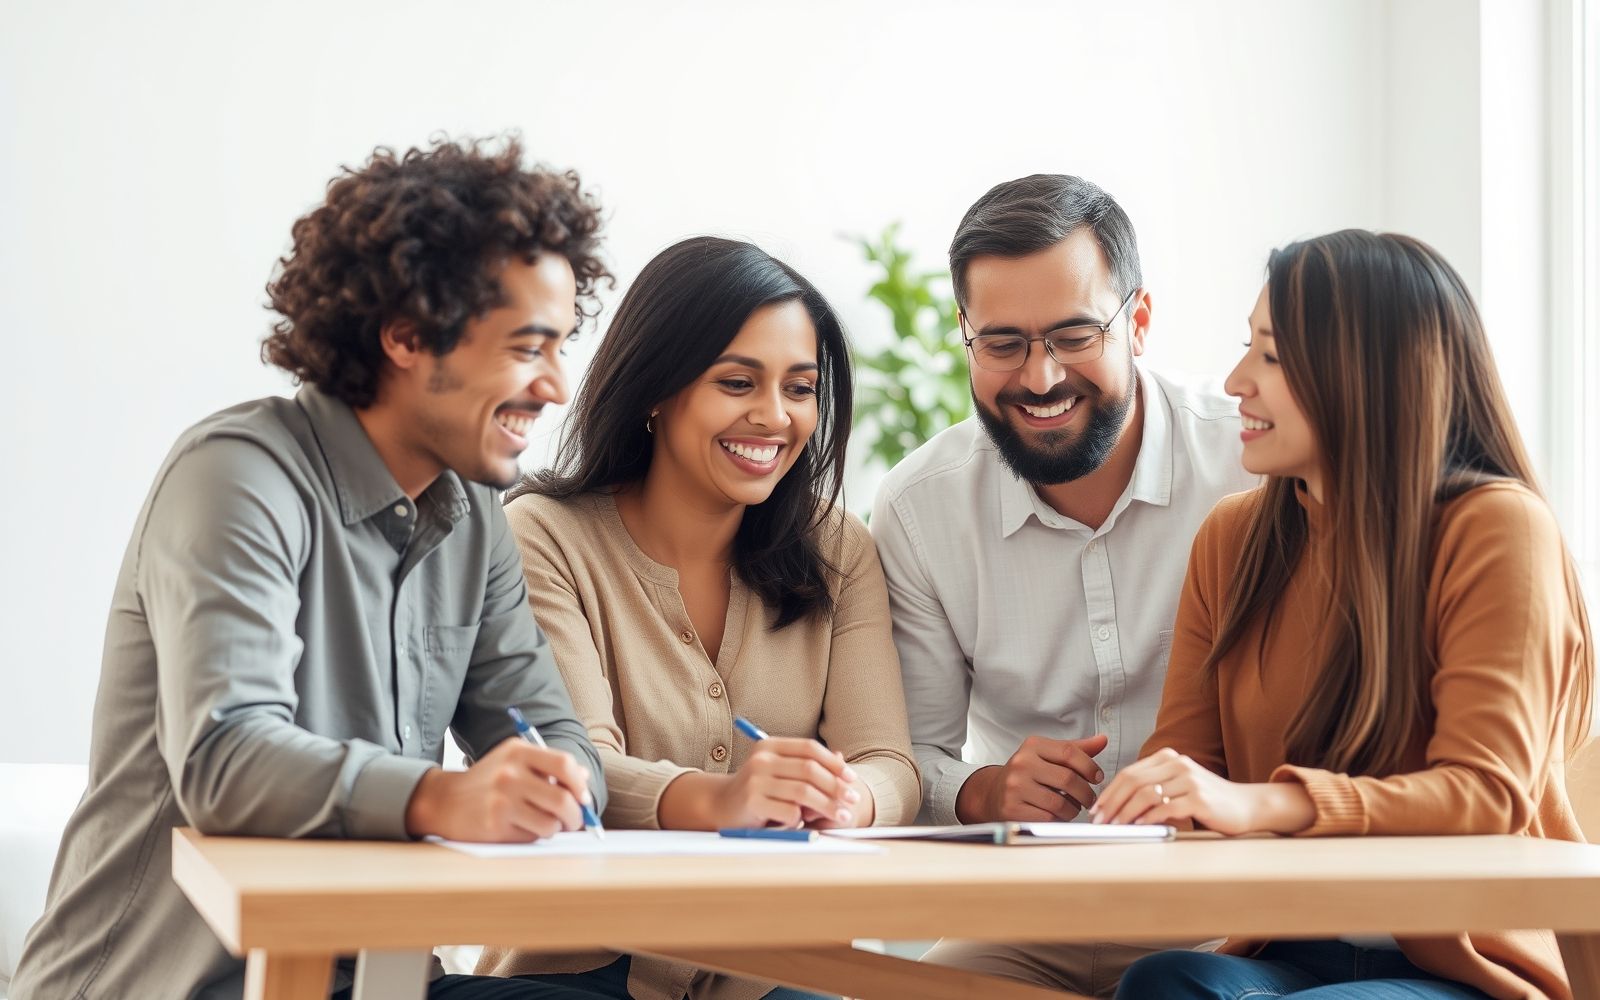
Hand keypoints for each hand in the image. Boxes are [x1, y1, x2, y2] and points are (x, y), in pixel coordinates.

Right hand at [404, 737, 592, 841]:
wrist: (446, 801)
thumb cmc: (489, 782)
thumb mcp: (514, 762)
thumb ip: (549, 767)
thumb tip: (584, 779)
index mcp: (518, 752)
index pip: (564, 764)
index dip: (580, 784)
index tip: (583, 797)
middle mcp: (510, 773)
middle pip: (562, 799)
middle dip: (577, 815)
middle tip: (576, 821)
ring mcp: (501, 800)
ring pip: (551, 823)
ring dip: (556, 828)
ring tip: (546, 824)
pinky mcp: (495, 825)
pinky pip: (533, 836)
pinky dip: (536, 836)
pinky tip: (523, 828)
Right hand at [712, 737, 860, 828]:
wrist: (719, 806)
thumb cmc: (757, 790)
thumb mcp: (779, 772)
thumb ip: (806, 766)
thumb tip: (842, 762)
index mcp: (769, 745)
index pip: (809, 748)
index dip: (834, 763)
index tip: (852, 778)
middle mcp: (761, 759)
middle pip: (810, 769)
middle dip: (836, 786)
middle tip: (853, 800)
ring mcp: (755, 780)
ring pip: (803, 792)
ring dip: (827, 805)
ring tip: (841, 815)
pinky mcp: (752, 802)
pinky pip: (789, 812)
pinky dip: (801, 820)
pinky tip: (800, 823)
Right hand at [956, 733, 1107, 822]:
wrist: (993, 793)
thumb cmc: (1028, 774)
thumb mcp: (1049, 756)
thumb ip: (1076, 749)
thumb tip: (1102, 740)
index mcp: (1032, 746)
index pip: (1069, 752)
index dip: (1089, 766)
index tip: (1097, 777)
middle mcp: (1021, 763)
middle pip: (1068, 779)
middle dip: (1086, 793)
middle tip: (1089, 798)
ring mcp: (1015, 787)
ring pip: (1060, 803)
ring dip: (1073, 809)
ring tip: (1072, 807)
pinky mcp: (1012, 809)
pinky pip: (1048, 818)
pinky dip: (1058, 819)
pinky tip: (1057, 815)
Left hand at [1090, 747, 1312, 834]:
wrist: (1247, 806)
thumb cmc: (1208, 800)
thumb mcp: (1178, 786)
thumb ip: (1153, 788)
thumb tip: (1117, 806)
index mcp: (1169, 758)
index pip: (1129, 773)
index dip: (1109, 792)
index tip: (1096, 810)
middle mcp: (1178, 764)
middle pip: (1133, 781)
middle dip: (1112, 803)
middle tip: (1099, 821)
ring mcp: (1189, 780)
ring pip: (1145, 795)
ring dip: (1125, 813)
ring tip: (1114, 827)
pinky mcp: (1199, 798)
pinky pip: (1165, 808)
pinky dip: (1147, 818)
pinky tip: (1138, 827)